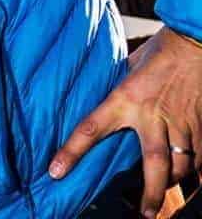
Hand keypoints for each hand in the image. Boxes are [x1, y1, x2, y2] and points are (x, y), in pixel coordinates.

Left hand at [49, 26, 201, 217]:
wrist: (193, 43)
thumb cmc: (156, 52)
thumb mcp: (126, 68)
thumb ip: (115, 87)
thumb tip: (97, 96)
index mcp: (124, 98)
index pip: (90, 128)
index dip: (71, 152)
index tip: (56, 172)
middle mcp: (151, 114)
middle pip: (153, 162)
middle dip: (150, 192)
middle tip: (143, 213)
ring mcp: (179, 121)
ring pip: (180, 164)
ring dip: (170, 185)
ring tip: (157, 200)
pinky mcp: (199, 123)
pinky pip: (198, 156)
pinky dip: (191, 171)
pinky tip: (183, 179)